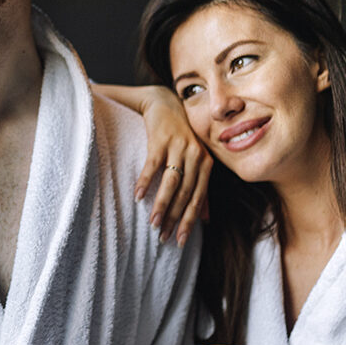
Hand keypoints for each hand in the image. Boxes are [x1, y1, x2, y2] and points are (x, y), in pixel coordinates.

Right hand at [132, 86, 211, 246]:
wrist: (165, 104)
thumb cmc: (180, 136)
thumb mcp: (195, 160)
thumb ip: (200, 187)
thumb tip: (207, 219)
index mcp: (206, 164)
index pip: (198, 198)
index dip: (189, 221)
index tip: (179, 241)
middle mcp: (196, 156)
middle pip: (186, 193)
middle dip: (174, 218)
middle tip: (162, 236)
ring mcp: (179, 147)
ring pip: (172, 182)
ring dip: (162, 204)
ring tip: (152, 222)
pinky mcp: (160, 140)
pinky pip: (153, 165)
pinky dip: (145, 181)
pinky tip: (138, 196)